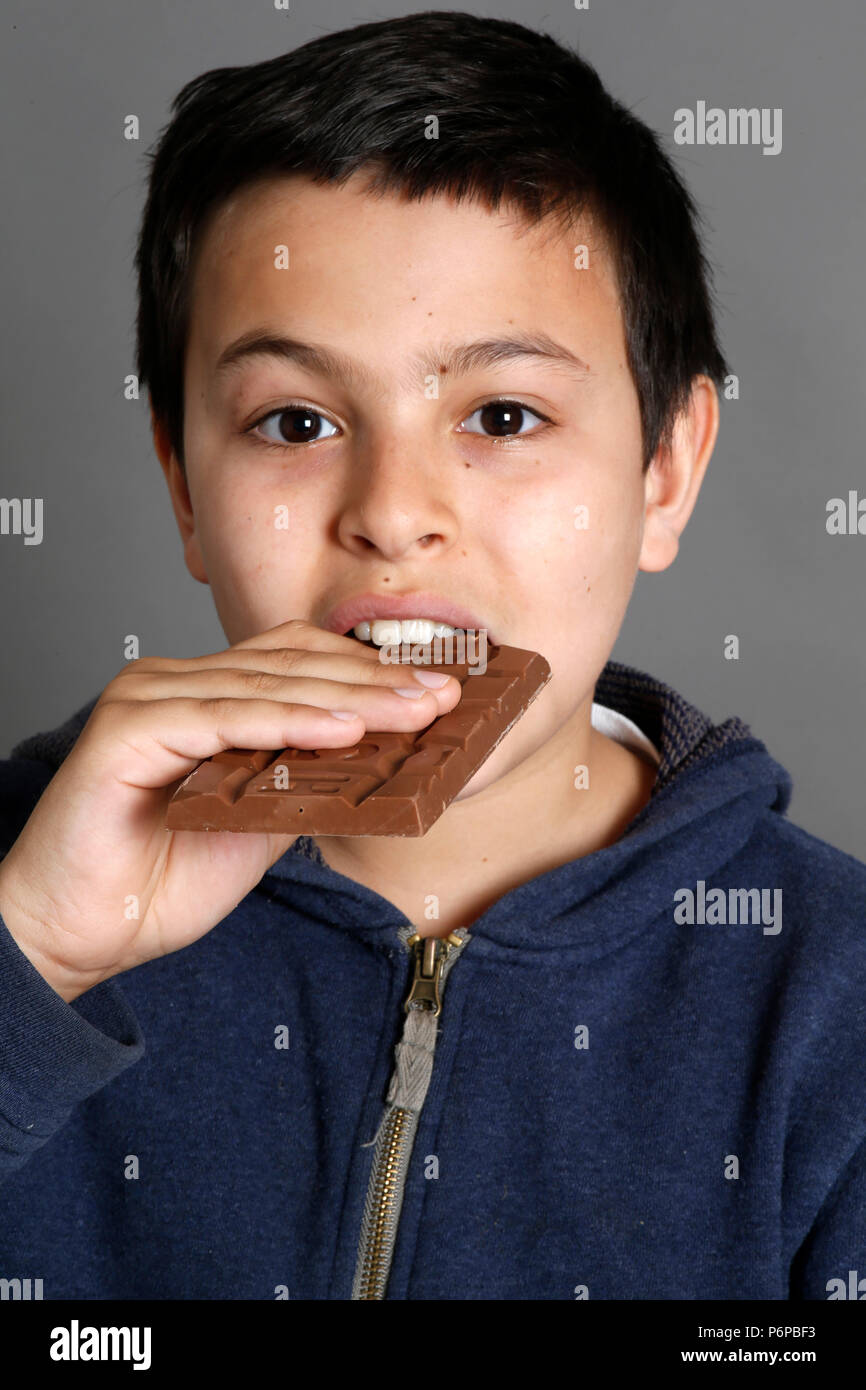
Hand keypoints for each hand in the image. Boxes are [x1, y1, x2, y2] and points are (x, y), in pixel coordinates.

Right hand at [0, 619, 459, 1001]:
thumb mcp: (260, 824)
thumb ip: (306, 781)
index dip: (370, 671)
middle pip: (291, 664)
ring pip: (266, 684)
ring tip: (414, 711)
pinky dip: (290, 722)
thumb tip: (380, 758)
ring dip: (349, 697)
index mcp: (204, 694)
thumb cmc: (159, 881)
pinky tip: (345, 730)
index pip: (298, 662)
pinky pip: (225, 716)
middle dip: (377, 680)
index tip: (440, 691)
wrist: (79, 933)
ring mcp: (149, 697)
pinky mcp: (129, 727)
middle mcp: (175, 682)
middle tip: (445, 696)